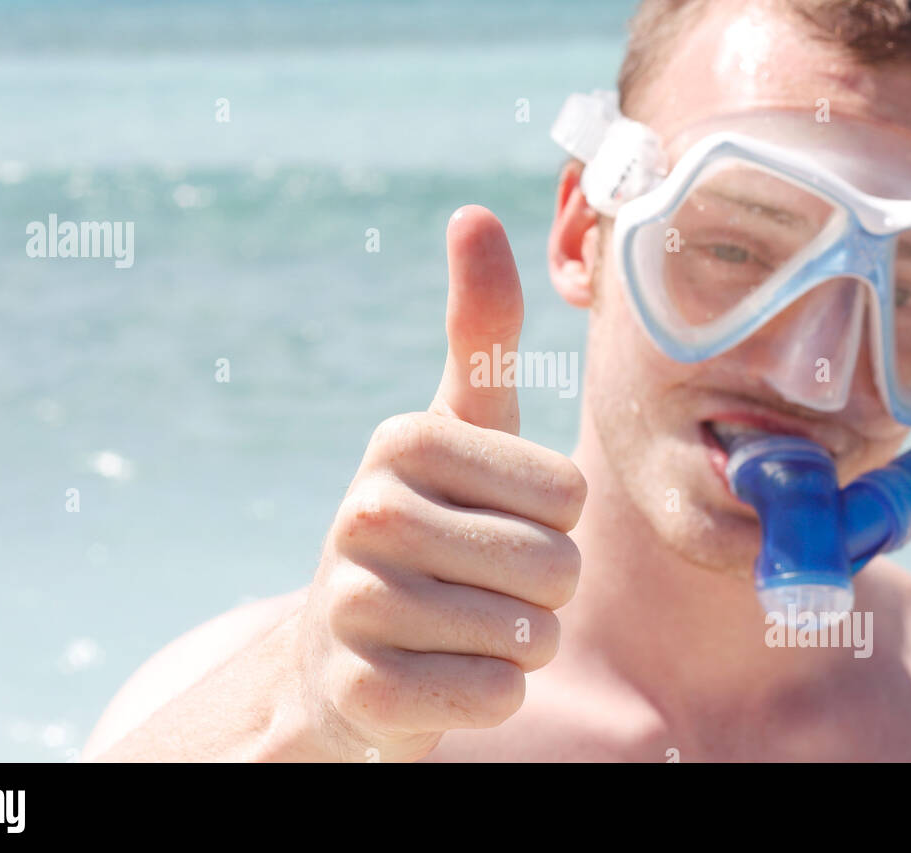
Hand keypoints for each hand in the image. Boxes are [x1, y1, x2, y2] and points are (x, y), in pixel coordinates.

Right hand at [302, 205, 586, 760]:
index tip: (496, 523)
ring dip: (518, 645)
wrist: (341, 655)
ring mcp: (355, 605)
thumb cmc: (430, 530)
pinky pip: (495, 696)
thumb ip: (477, 331)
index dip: (555, 524)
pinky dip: (489, 695)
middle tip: (481, 585)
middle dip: (543, 591)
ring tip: (460, 629)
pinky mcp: (361, 691)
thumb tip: (473, 213)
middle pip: (556, 567)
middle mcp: (368, 514)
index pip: (569, 496)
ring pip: (529, 635)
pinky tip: (441, 676)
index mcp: (404, 442)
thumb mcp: (456, 431)